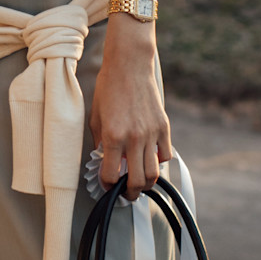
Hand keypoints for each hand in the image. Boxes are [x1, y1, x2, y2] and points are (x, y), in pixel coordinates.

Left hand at [89, 24, 169, 199]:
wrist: (129, 66)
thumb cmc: (108, 88)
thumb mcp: (95, 116)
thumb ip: (100, 142)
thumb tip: (104, 161)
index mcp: (113, 136)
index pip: (111, 175)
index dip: (108, 185)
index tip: (107, 185)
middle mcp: (134, 138)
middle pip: (137, 181)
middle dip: (130, 193)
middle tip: (126, 193)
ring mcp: (151, 133)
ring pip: (154, 173)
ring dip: (147, 184)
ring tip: (140, 183)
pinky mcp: (163, 127)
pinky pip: (165, 155)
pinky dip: (158, 163)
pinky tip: (150, 160)